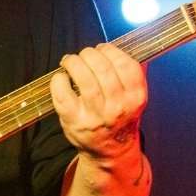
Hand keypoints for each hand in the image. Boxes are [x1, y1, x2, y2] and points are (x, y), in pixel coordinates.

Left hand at [50, 43, 146, 164]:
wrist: (110, 151)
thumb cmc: (120, 118)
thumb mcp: (134, 99)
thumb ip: (133, 75)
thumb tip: (126, 45)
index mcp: (136, 98)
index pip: (127, 65)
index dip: (111, 51)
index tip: (102, 49)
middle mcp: (118, 108)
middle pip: (103, 68)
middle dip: (90, 54)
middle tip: (84, 55)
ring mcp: (96, 115)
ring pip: (84, 78)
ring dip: (73, 62)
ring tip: (70, 61)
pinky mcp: (75, 121)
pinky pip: (63, 93)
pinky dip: (59, 80)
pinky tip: (61, 78)